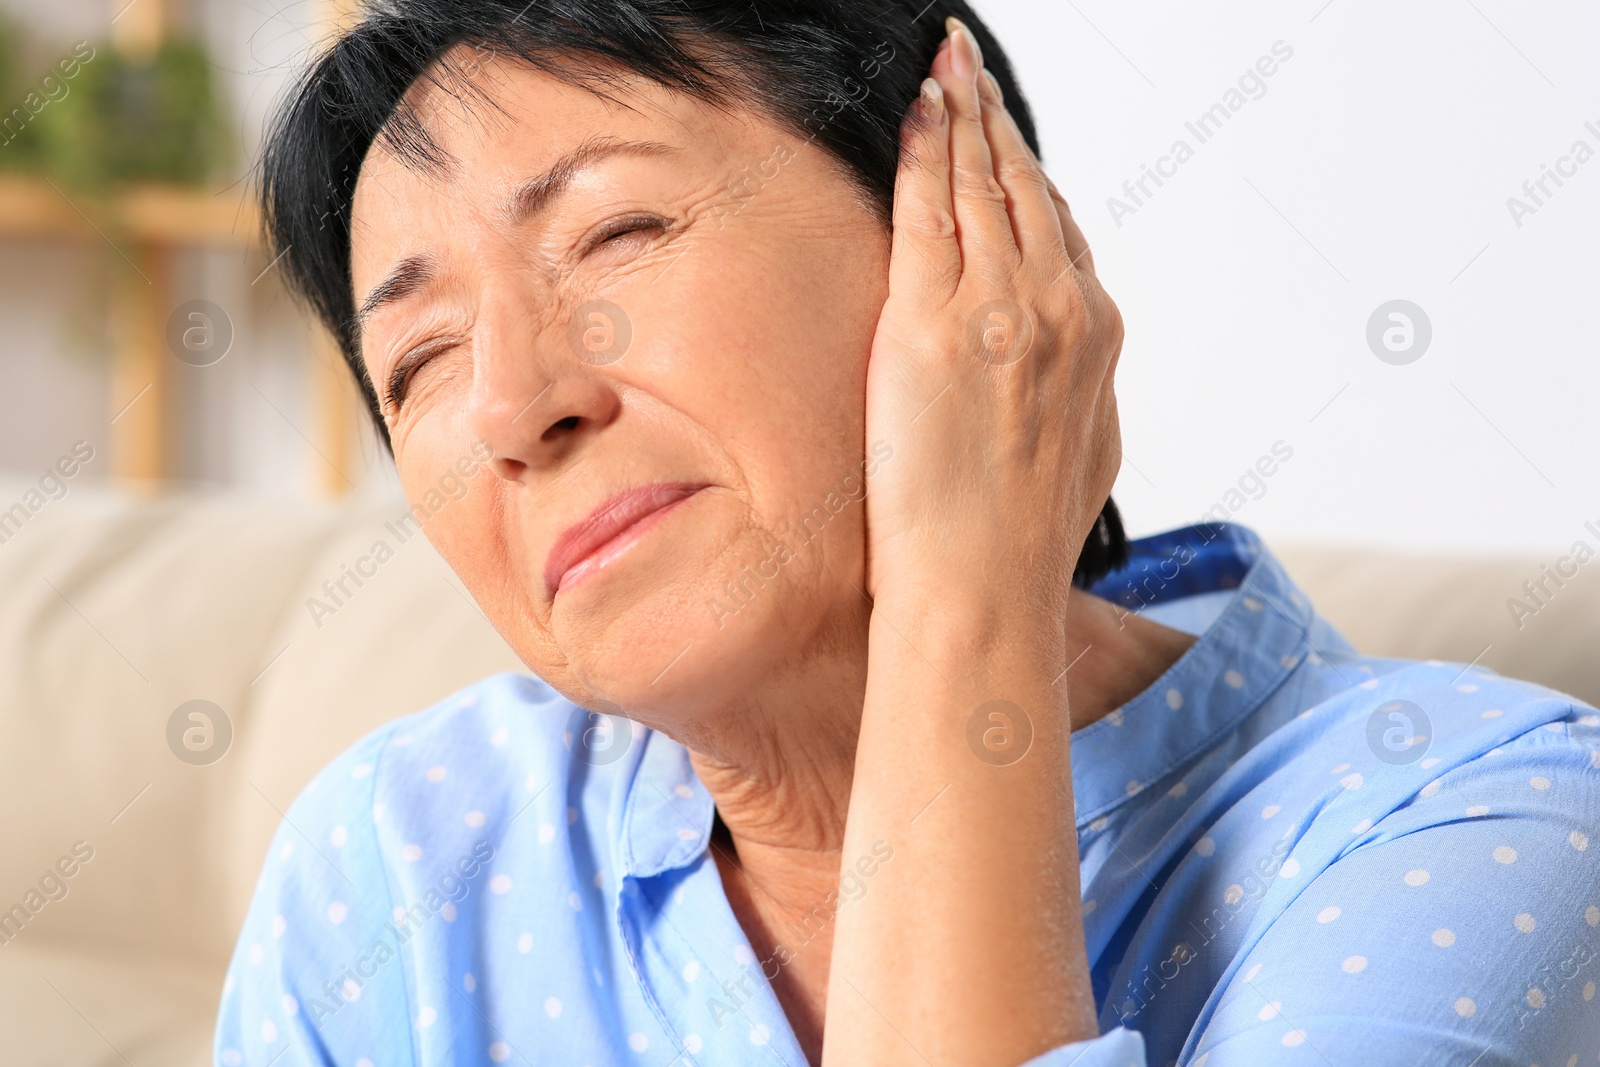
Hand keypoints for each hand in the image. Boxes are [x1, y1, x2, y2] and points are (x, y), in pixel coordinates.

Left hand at [863, 18, 1123, 618]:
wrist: (985, 588)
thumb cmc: (1022, 541)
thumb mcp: (1084, 450)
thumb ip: (1079, 386)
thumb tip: (1067, 363)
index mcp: (1096, 335)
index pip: (1058, 228)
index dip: (1027, 176)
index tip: (1006, 142)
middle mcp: (1060, 307)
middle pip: (1025, 189)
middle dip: (994, 123)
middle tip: (968, 70)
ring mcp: (1000, 310)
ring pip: (982, 186)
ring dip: (961, 116)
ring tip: (942, 71)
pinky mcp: (934, 322)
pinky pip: (931, 209)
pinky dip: (927, 150)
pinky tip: (918, 109)